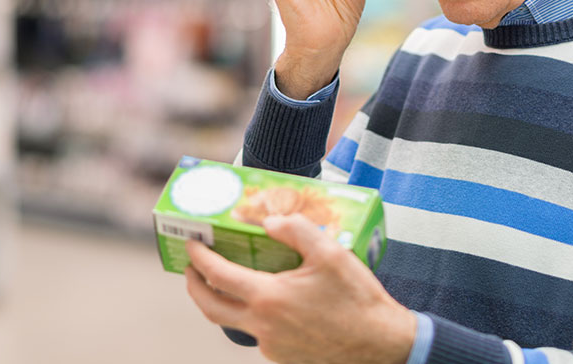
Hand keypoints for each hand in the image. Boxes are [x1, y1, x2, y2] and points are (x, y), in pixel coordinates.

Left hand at [185, 214, 414, 363]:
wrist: (380, 346)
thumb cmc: (357, 299)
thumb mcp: (331, 253)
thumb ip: (296, 230)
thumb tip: (268, 221)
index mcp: (268, 298)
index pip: (217, 275)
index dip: (199, 257)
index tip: (191, 243)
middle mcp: (262, 326)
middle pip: (210, 308)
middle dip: (194, 286)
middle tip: (192, 268)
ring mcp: (271, 346)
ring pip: (234, 323)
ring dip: (225, 302)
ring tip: (233, 282)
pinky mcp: (283, 357)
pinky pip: (259, 334)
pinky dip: (255, 316)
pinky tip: (274, 301)